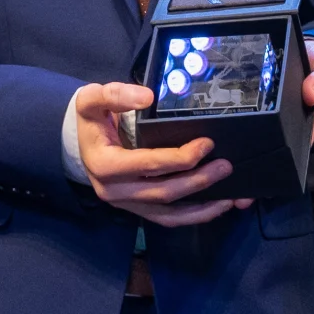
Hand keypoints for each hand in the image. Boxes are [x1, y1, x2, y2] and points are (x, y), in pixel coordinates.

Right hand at [73, 81, 247, 226]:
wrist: (82, 144)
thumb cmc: (92, 120)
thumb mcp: (91, 99)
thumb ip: (114, 94)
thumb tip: (146, 97)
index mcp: (105, 165)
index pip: (148, 164)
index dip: (179, 158)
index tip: (206, 144)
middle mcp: (115, 192)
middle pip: (163, 192)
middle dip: (198, 181)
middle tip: (226, 166)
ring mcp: (127, 205)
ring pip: (169, 213)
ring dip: (202, 207)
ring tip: (231, 196)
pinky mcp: (138, 211)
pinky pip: (169, 219)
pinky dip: (195, 216)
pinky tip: (218, 207)